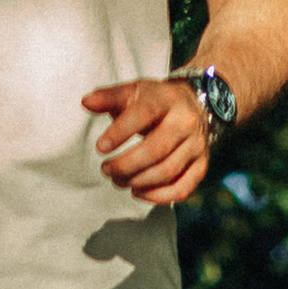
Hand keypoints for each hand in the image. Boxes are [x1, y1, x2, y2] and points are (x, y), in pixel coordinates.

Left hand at [86, 76, 213, 207]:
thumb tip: (86, 102)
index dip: (120, 132)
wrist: (194, 104)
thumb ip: (109, 97)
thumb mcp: (133, 91)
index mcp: (165, 99)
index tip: (100, 148)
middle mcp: (185, 122)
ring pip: (168, 171)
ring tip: (118, 180)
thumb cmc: (155, 101)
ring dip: (138, 182)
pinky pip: (182, 188)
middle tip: (106, 170)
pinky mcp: (201, 164)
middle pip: (156, 150)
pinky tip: (137, 192)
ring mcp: (196, 145)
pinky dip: (158, 196)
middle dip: (126, 165)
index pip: (144, 114)